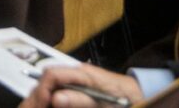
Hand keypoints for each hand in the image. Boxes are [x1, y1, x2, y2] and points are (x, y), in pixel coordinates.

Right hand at [22, 65, 141, 107]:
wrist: (142, 96)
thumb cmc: (126, 99)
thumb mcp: (105, 103)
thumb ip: (80, 100)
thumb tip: (54, 98)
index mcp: (81, 73)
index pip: (51, 75)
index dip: (42, 91)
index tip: (42, 107)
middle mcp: (75, 75)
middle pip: (46, 82)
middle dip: (37, 98)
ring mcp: (76, 83)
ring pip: (50, 90)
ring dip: (43, 102)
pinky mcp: (79, 91)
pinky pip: (60, 95)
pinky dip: (53, 104)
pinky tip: (51, 107)